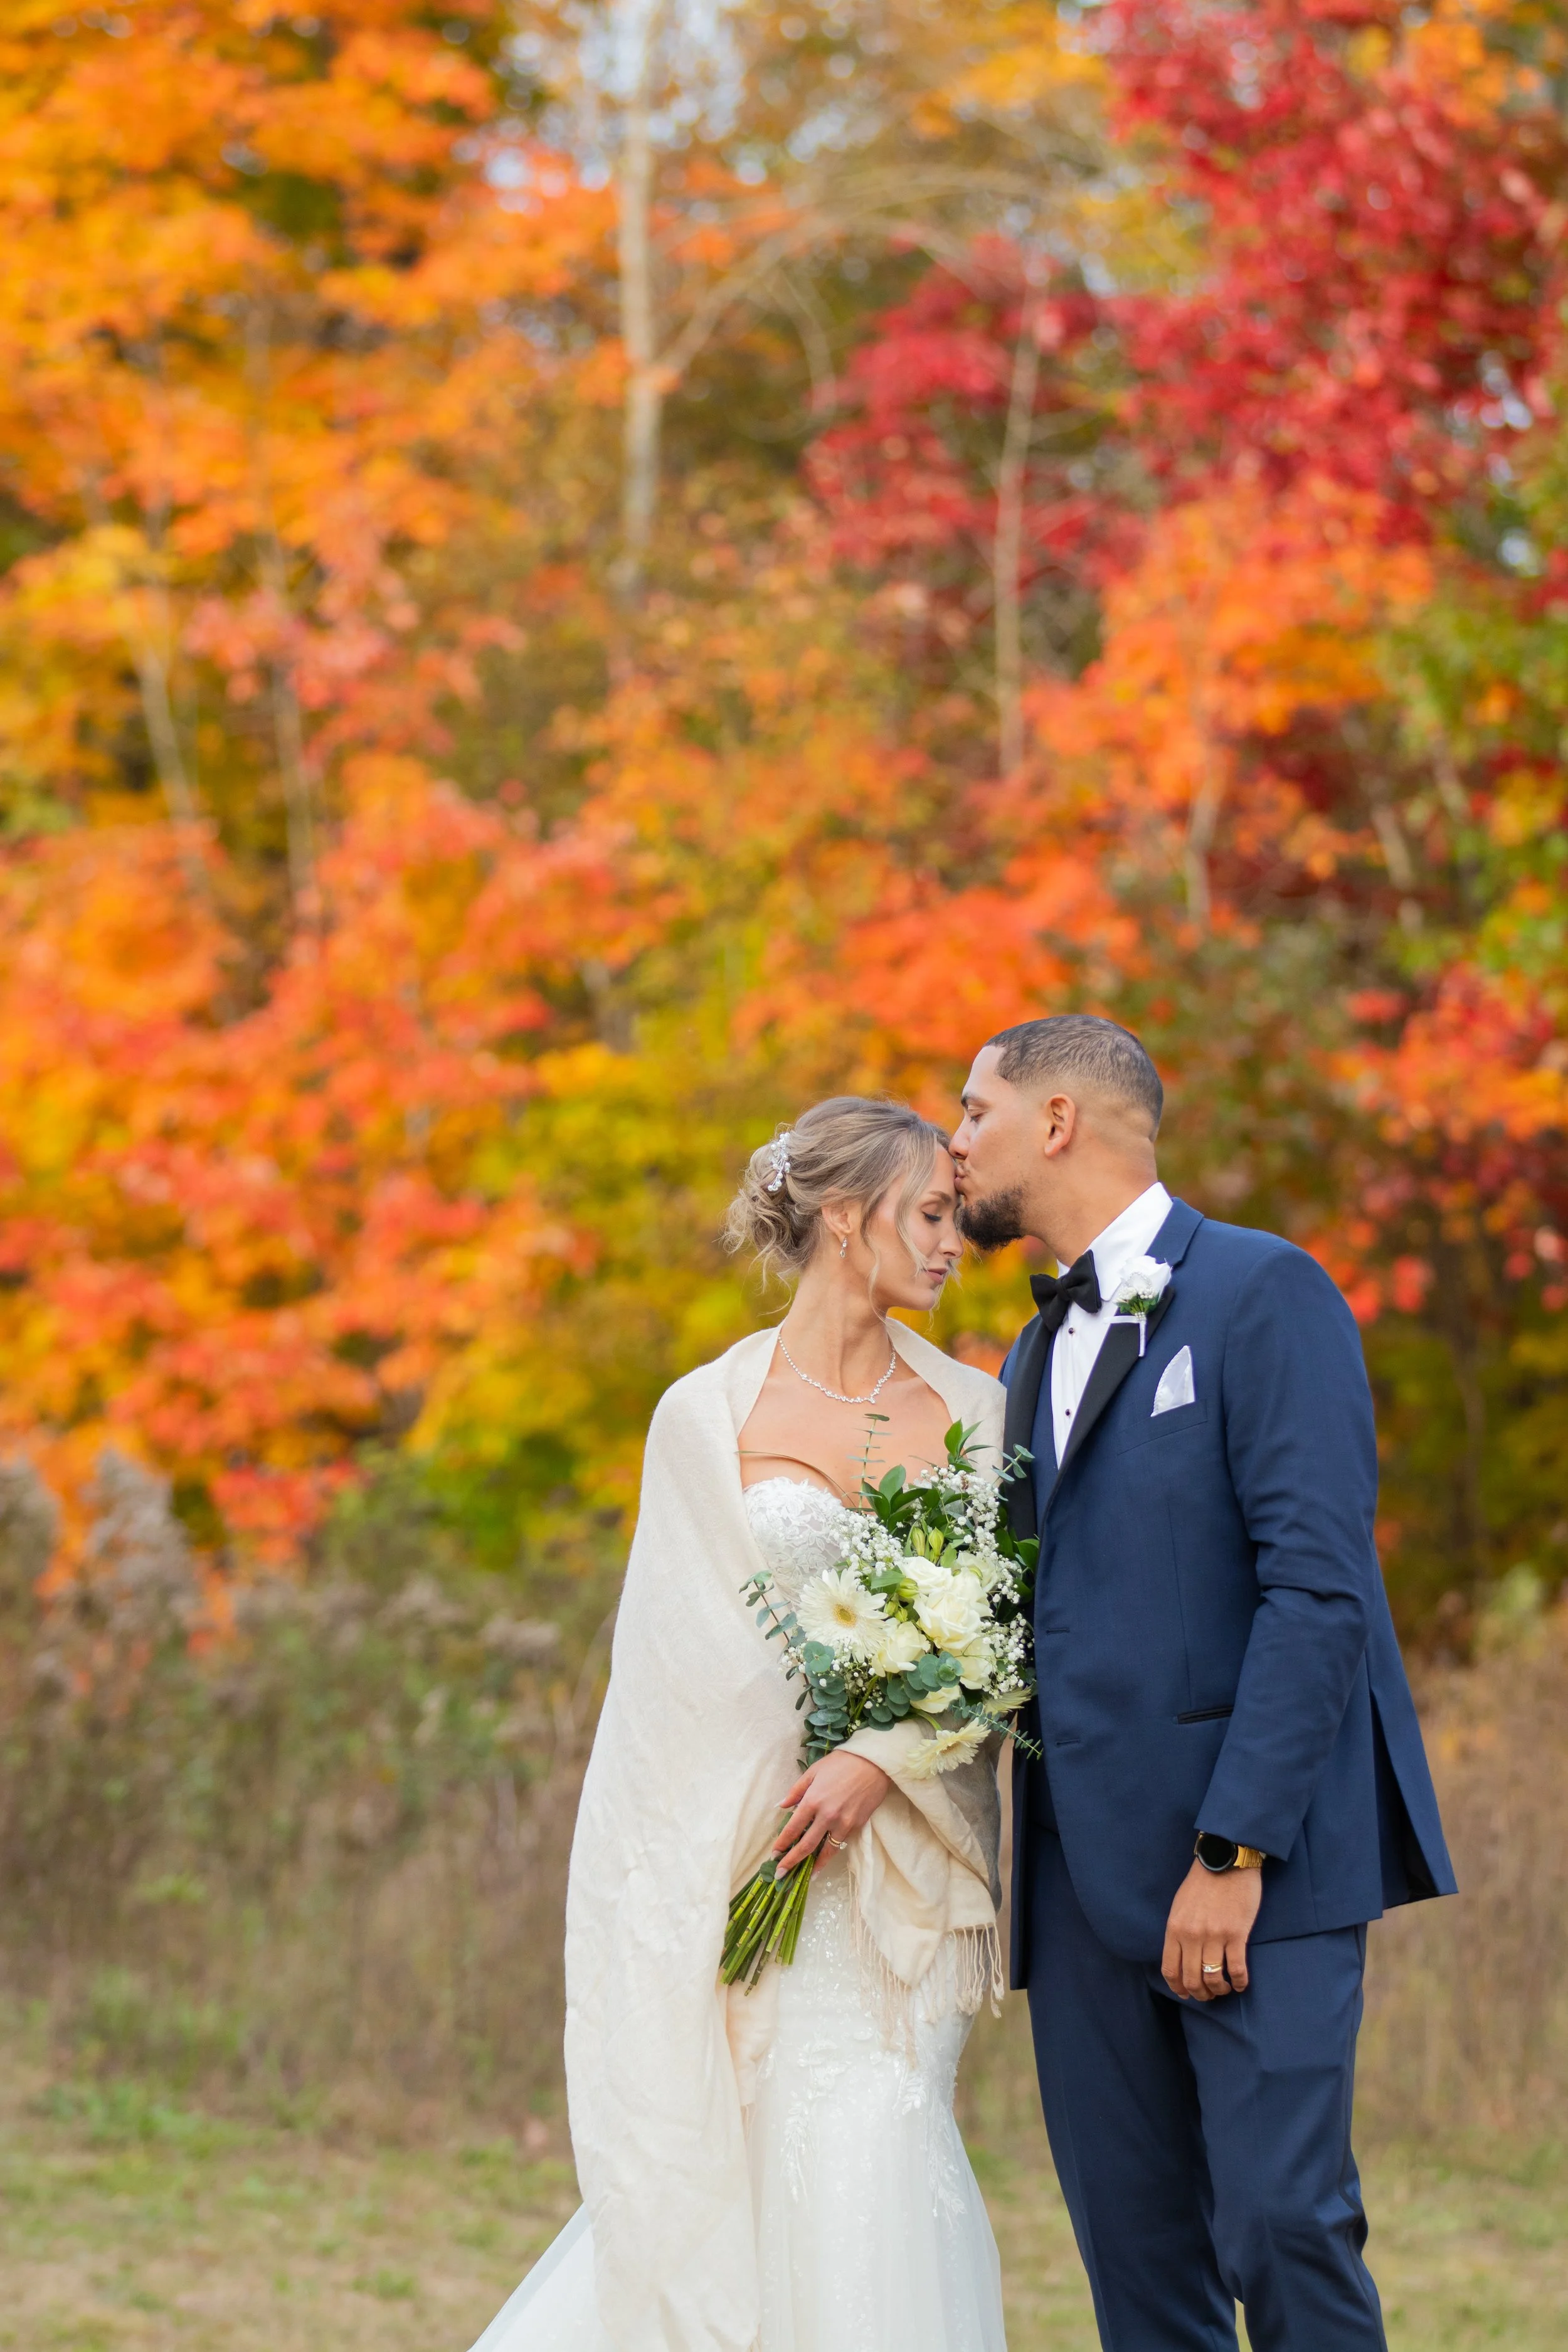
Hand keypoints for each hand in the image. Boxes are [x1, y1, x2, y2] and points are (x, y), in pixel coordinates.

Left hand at [773, 1752, 890, 1873]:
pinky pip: (840, 1842)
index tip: (774, 1854)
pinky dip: (831, 1853)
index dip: (782, 1844)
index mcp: (813, 1800)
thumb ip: (796, 1791)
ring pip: (826, 1851)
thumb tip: (781, 1806)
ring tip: (805, 1875)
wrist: (873, 1763)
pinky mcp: (857, 1826)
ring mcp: (844, 1823)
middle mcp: (827, 1816)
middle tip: (781, 1874)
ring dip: (814, 1865)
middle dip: (791, 1861)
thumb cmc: (841, 1763)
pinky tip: (824, 1859)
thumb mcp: (813, 1771)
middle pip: (806, 1846)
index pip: (792, 1829)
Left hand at [1161, 1859, 1262, 2000]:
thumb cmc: (1202, 1882)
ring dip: (1219, 1990)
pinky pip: (1237, 1969)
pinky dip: (1239, 1982)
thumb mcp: (1180, 1905)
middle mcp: (1192, 1936)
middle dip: (1200, 1994)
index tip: (1186, 1994)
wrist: (1225, 1860)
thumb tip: (1180, 1957)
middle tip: (1208, 1995)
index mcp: (1175, 1928)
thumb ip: (1178, 1931)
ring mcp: (1214, 1936)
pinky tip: (1241, 1984)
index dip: (1178, 1988)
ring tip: (1224, 1989)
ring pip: (1213, 1979)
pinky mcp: (1236, 1934)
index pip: (1170, 1970)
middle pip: (1192, 1979)